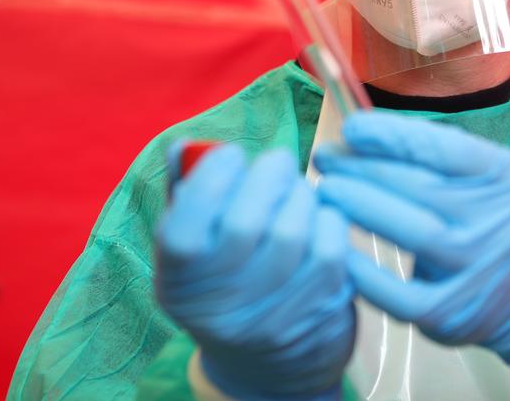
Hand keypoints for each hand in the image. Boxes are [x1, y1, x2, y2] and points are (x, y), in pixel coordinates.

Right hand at [156, 144, 352, 399]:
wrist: (271, 365)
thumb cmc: (229, 280)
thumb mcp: (196, 249)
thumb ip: (187, 194)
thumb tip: (183, 145)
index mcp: (180, 282)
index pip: (184, 228)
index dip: (211, 179)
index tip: (232, 155)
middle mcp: (218, 307)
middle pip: (244, 224)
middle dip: (267, 176)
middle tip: (277, 162)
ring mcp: (269, 316)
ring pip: (292, 231)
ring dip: (300, 196)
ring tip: (297, 192)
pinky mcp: (316, 314)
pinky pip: (330, 248)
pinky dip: (329, 220)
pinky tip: (319, 219)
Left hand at [314, 111, 509, 365]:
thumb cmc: (480, 216)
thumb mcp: (480, 176)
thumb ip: (434, 152)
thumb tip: (358, 133)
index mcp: (509, 180)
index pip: (448, 149)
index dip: (394, 135)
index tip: (352, 127)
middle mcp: (501, 224)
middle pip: (424, 187)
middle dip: (365, 167)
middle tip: (326, 156)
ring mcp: (477, 272)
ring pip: (412, 232)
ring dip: (360, 206)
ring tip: (327, 189)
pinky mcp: (448, 313)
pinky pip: (395, 291)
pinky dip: (361, 268)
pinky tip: (335, 244)